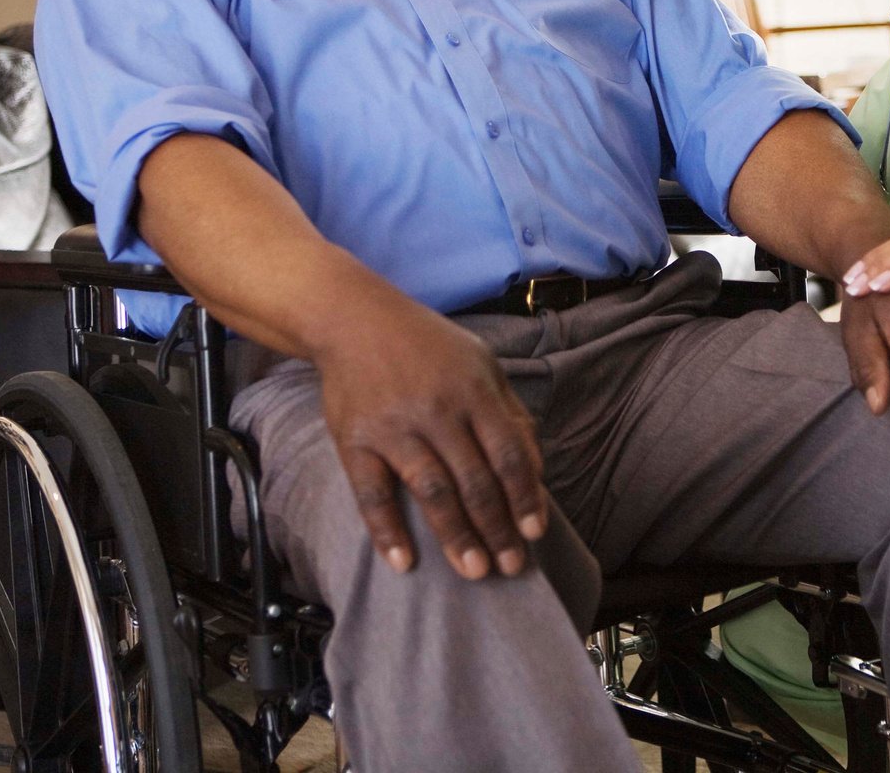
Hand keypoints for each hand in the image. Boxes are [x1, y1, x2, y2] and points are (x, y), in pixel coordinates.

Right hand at [311, 288, 548, 580]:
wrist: (354, 319)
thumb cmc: (426, 345)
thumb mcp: (480, 363)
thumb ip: (509, 412)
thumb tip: (534, 467)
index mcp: (473, 391)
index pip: (508, 454)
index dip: (525, 496)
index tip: (535, 531)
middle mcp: (437, 410)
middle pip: (475, 480)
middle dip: (497, 529)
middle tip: (510, 566)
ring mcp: (394, 427)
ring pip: (432, 491)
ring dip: (456, 536)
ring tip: (475, 571)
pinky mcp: (356, 441)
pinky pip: (372, 493)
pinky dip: (386, 530)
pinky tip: (403, 562)